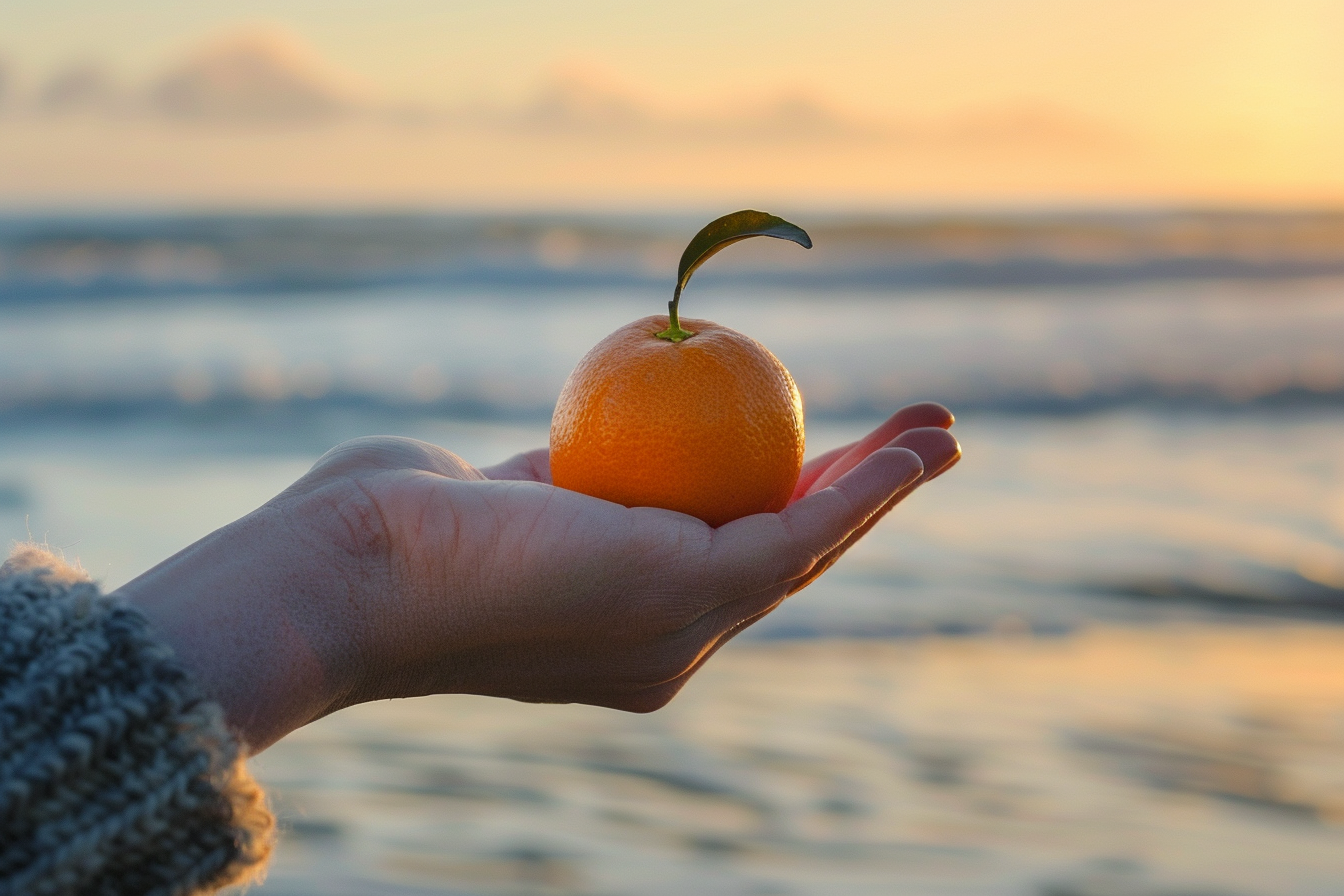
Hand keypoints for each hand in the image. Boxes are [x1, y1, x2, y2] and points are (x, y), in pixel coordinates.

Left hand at [116, 403, 958, 751]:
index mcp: (620, 624)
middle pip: (785, 557)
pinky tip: (908, 447)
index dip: (787, 508)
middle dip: (856, 502)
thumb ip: (559, 487)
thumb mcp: (501, 496)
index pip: (721, 557)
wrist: (345, 576)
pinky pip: (797, 530)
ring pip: (809, 548)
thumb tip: (581, 458)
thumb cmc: (393, 531)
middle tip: (914, 447)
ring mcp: (680, 628)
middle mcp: (663, 642)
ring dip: (883, 489)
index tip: (820, 456)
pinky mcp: (687, 593)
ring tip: (940, 435)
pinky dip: (863, 486)